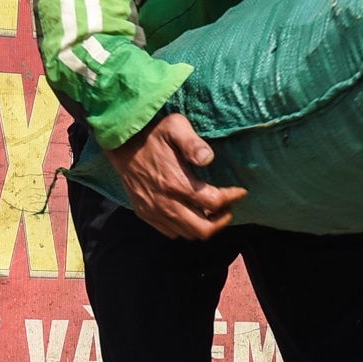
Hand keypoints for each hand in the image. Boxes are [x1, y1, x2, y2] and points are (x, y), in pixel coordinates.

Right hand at [106, 113, 247, 240]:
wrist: (121, 144)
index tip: (240, 191)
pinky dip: (186, 228)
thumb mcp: (175, 127)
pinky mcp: (145, 214)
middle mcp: (165, 202)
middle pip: (203, 229)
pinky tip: (192, 213)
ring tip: (213, 211)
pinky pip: (171, 233)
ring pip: (188, 234)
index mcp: (177, 183)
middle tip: (228, 207)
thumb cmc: (153, 135)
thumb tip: (209, 159)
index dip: (233, 198)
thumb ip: (193, 143)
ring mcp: (154, 211)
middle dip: (222, 220)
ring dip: (205, 225)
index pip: (215, 202)